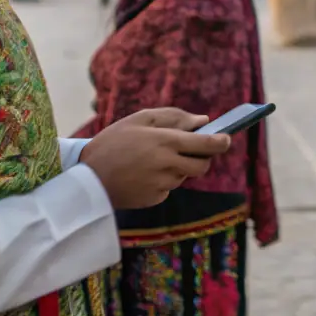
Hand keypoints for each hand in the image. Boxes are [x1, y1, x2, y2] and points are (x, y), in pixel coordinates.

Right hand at [79, 108, 230, 208]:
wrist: (87, 178)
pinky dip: (163, 180)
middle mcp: (168, 164)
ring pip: (184, 175)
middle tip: (190, 149)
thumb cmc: (113, 142)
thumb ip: (173, 117)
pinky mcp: (155, 199)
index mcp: (166, 141)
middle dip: (202, 157)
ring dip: (178, 167)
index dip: (221, 142)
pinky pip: (169, 188)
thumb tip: (202, 121)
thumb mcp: (139, 120)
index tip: (227, 138)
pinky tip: (143, 174)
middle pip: (202, 165)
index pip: (207, 144)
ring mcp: (163, 184)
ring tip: (153, 159)